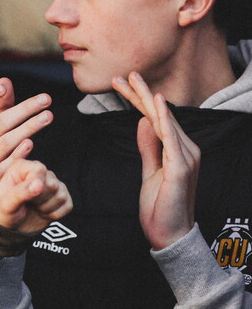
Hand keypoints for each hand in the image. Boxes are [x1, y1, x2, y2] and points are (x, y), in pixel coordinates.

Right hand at [0, 78, 52, 184]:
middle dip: (24, 109)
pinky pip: (9, 163)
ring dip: (30, 127)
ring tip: (48, 116)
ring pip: (7, 142)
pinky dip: (21, 152)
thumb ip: (0, 108)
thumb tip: (4, 80)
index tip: (2, 87)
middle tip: (46, 99)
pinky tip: (32, 142)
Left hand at [0, 159, 71, 232]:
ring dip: (46, 208)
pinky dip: (54, 214)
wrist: (12, 224)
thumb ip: (20, 192)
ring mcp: (53, 183)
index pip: (39, 170)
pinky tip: (42, 212)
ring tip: (33, 207)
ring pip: (61, 196)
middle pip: (52, 184)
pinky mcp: (63, 195)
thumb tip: (39, 183)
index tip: (25, 196)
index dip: (35, 185)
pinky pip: (68, 206)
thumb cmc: (4, 211)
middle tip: (26, 203)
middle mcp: (39, 171)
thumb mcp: (6, 204)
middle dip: (39, 200)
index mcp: (22, 167)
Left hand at [112, 72, 199, 249]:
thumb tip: (142, 123)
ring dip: (149, 100)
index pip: (156, 119)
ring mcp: (185, 158)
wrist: (169, 234)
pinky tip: (156, 105)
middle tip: (124, 74)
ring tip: (133, 81)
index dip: (139, 101)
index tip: (121, 84)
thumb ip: (149, 147)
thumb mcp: (150, 170)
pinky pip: (172, 140)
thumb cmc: (161, 206)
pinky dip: (164, 120)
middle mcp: (186, 150)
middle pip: (161, 115)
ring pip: (165, 121)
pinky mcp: (180, 169)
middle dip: (141, 93)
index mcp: (178, 150)